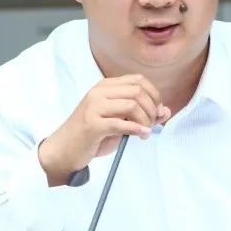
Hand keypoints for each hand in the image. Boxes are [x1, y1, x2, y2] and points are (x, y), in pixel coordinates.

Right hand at [38, 74, 170, 185]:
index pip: (139, 80)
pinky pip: (121, 123)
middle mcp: (99, 92)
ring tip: (144, 133)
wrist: (64, 150)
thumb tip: (166, 111)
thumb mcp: (120, 121)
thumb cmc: (93, 135)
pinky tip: (141, 135)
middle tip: (151, 124)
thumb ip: (141, 115)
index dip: (154, 95)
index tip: (156, 111)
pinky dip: (136, 129)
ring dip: (145, 120)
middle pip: (138, 91)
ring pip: (132, 105)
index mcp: (106, 86)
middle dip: (151, 109)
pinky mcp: (92, 125)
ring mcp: (94, 107)